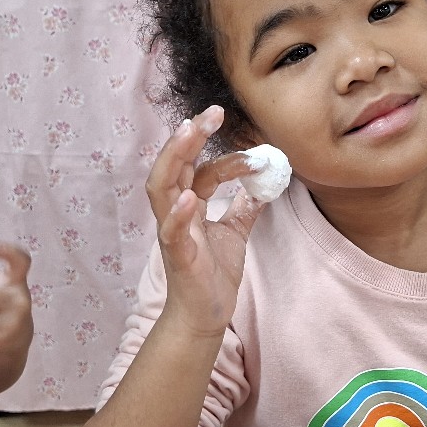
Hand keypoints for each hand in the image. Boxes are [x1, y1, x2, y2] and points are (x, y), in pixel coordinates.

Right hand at [145, 106, 264, 336]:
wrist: (206, 315)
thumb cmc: (213, 274)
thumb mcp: (234, 233)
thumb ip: (245, 207)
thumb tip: (265, 183)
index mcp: (189, 206)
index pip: (201, 170)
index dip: (226, 156)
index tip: (256, 151)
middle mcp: (175, 213)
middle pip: (174, 165)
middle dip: (190, 136)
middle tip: (213, 111)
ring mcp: (172, 232)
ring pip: (161, 188)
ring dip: (174, 158)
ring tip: (189, 133)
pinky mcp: (177, 256)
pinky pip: (171, 232)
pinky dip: (178, 213)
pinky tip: (190, 198)